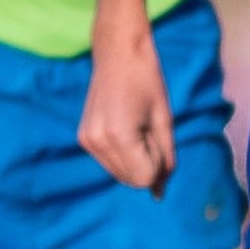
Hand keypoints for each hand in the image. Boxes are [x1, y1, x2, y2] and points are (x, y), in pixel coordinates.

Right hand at [78, 16, 172, 193]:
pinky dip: (124, 155)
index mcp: (118, 136)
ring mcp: (87, 141)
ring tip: (137, 128)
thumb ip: (166, 158)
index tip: (157, 136)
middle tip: (148, 131)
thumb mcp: (164, 120)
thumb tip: (160, 194)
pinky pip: (110, 162)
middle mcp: (97, 142)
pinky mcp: (83, 138)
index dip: (159, 163)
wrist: (118, 55)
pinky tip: (126, 129)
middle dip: (147, 165)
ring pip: (120, 174)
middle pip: (131, 180)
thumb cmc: (148, 82)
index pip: (145, 178)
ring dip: (136, 161)